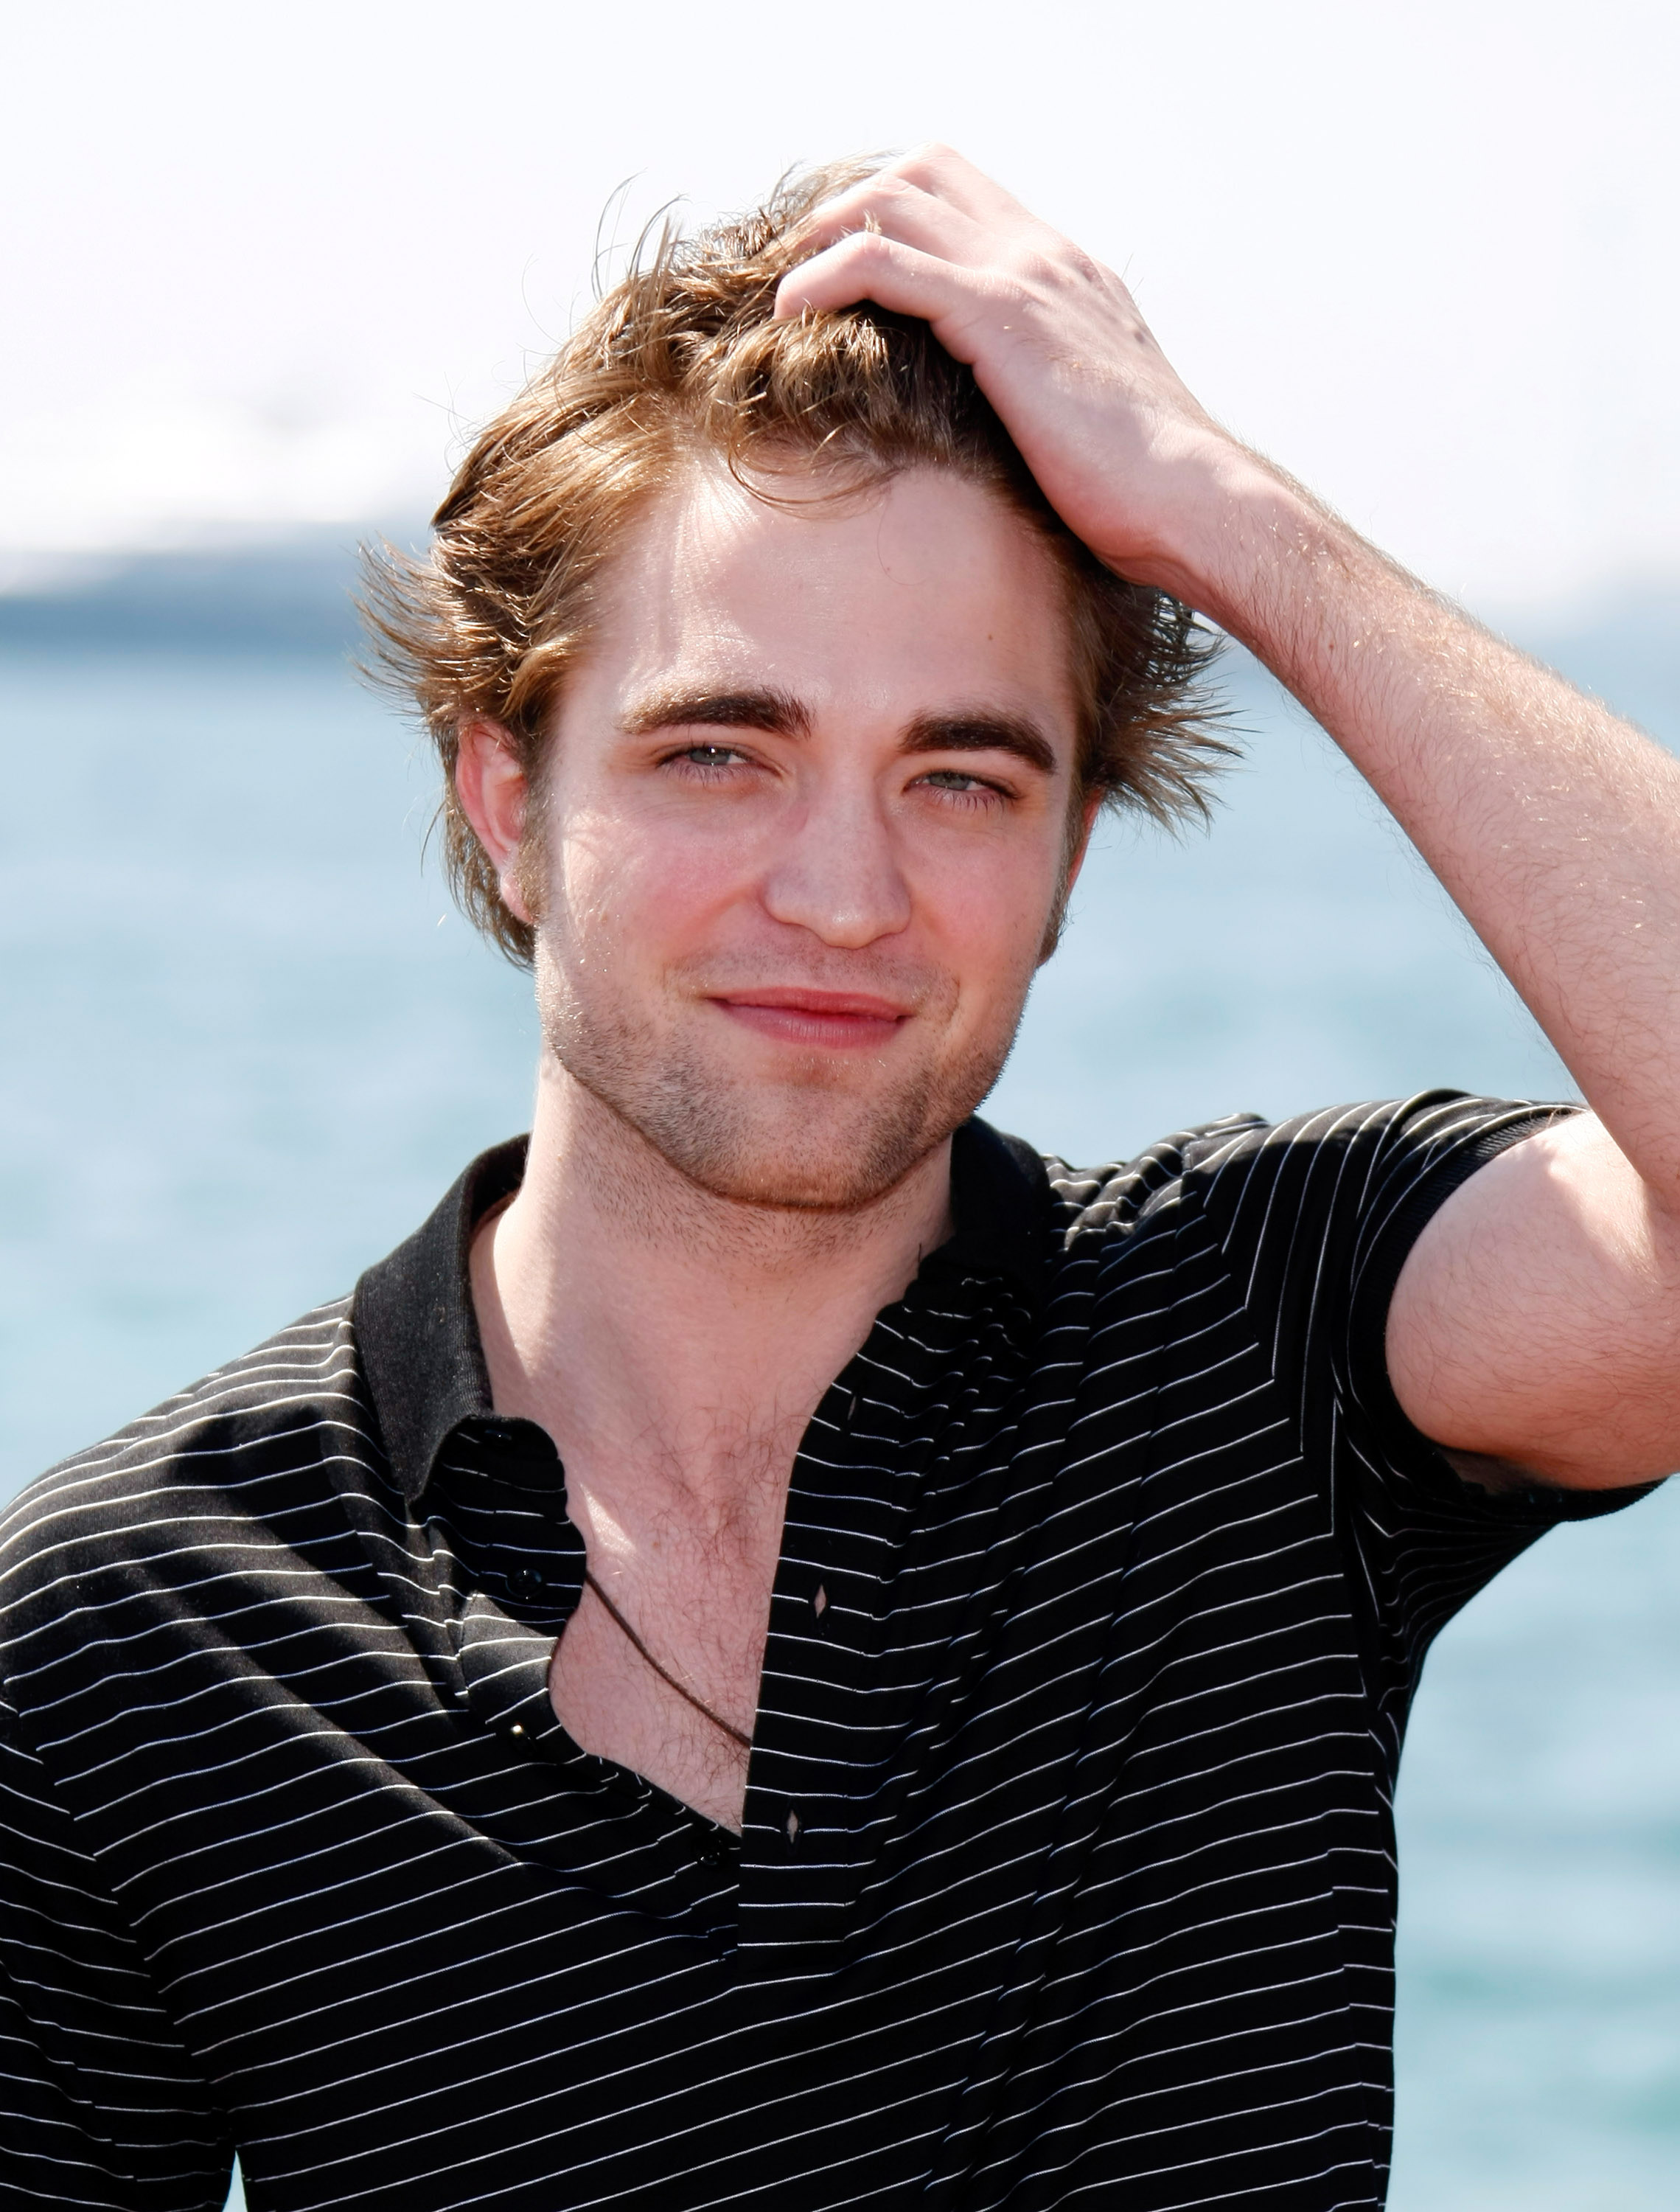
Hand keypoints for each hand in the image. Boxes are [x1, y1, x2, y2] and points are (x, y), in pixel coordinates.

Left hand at [773, 145, 1268, 606]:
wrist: (1194, 501)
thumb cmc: (1145, 493)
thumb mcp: (1086, 426)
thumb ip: (1044, 402)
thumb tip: (1006, 444)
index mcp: (1067, 278)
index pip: (968, 197)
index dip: (894, 214)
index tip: (843, 269)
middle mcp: (1045, 257)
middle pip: (924, 172)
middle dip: (848, 207)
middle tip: (798, 271)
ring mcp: (1025, 277)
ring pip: (896, 200)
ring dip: (823, 234)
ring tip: (781, 290)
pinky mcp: (999, 318)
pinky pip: (885, 264)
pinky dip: (824, 275)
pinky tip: (789, 311)